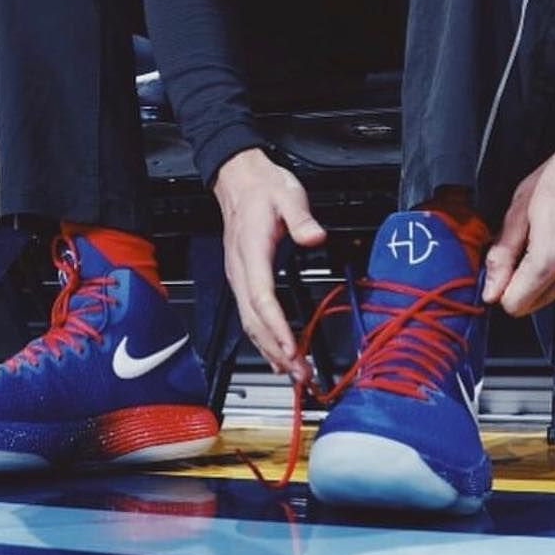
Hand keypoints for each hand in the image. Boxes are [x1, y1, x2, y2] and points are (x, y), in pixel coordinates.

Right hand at [214, 148, 325, 381]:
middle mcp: (240, 271)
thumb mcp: (288, 195)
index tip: (291, 347)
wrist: (239, 181)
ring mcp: (239, 278)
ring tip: (293, 373)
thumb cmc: (263, 189)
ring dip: (271, 350)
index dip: (275, 326)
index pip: (261, 298)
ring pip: (251, 323)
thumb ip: (301, 218)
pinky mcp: (244, 280)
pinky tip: (277, 355)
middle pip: (255, 320)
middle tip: (300, 373)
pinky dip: (264, 340)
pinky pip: (251, 317)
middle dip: (276, 350)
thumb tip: (314, 236)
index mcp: (251, 252)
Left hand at [482, 130, 554, 316]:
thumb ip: (500, 259)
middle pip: (530, 306)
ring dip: (536, 281)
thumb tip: (490, 291)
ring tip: (540, 247)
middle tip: (521, 253)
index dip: (501, 289)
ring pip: (546, 300)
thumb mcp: (516, 216)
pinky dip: (554, 276)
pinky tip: (554, 249)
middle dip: (518, 286)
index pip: (515, 305)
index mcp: (551, 259)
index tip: (502, 270)